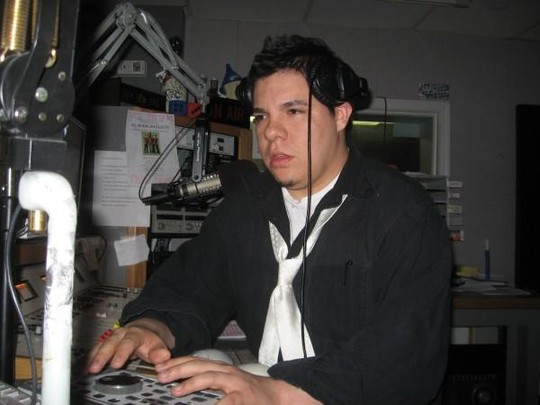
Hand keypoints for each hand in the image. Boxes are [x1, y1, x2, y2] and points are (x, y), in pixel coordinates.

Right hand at [86, 318, 173, 373]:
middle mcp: (121, 334)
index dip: (121, 353)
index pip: (128, 343)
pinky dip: (89, 359)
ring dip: (93, 358)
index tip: (116, 364)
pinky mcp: (103, 343)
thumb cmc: (148, 341)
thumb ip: (159, 352)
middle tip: (96, 368)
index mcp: (135, 334)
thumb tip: (163, 357)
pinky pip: (95, 350)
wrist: (141, 330)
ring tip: (87, 369)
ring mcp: (111, 338)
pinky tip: (83, 368)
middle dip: (102, 356)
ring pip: (100, 346)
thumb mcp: (157, 345)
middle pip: (110, 344)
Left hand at [154, 356, 321, 404]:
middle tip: (161, 375)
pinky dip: (215, 403)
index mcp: (221, 369)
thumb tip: (181, 385)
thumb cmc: (250, 393)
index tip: (160, 367)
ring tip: (176, 390)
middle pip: (200, 365)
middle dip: (179, 368)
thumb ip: (209, 382)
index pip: (196, 361)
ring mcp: (236, 384)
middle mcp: (227, 372)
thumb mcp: (227, 383)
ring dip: (191, 382)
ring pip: (211, 376)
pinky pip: (227, 400)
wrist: (278, 396)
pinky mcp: (243, 398)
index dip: (178, 363)